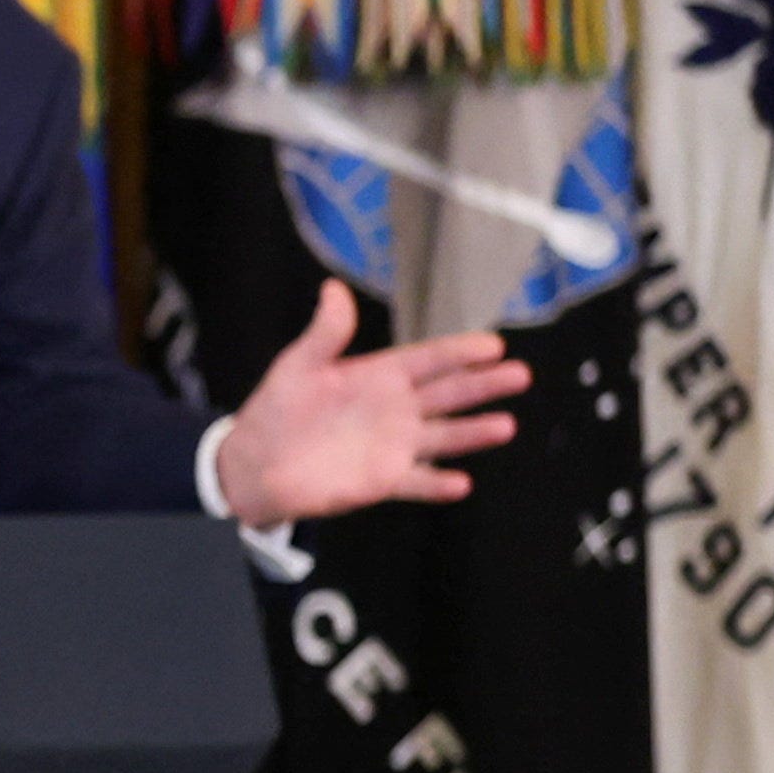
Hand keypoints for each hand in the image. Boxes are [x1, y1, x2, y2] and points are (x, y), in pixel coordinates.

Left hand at [215, 278, 519, 519]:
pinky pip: (416, 482)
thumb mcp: (299, 365)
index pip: (429, 360)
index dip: (460, 352)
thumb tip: (333, 288)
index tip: (494, 345)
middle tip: (520, 375)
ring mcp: (394, 445)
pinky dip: (437, 484)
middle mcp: (397, 409)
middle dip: (484, 385)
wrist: (253, 462)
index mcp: (381, 376)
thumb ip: (325, 332)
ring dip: (473, 433)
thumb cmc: (277, 409)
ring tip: (505, 426)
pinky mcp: (383, 480)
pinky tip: (461, 483)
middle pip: (449, 394)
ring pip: (444, 437)